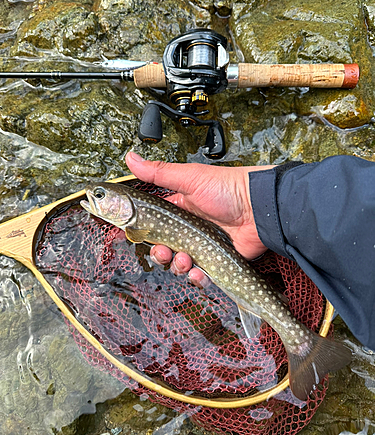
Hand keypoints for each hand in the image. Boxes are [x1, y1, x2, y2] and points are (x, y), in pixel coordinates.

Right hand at [125, 152, 273, 283]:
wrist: (261, 208)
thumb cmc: (229, 188)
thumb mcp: (190, 178)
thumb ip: (158, 173)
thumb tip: (131, 158)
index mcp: (179, 208)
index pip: (152, 222)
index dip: (139, 230)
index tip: (127, 234)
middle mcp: (188, 228)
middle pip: (163, 247)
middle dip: (159, 252)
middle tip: (163, 250)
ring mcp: (202, 245)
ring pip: (178, 263)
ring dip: (177, 264)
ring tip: (185, 258)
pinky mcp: (216, 260)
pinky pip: (200, 274)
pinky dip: (196, 276)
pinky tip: (198, 270)